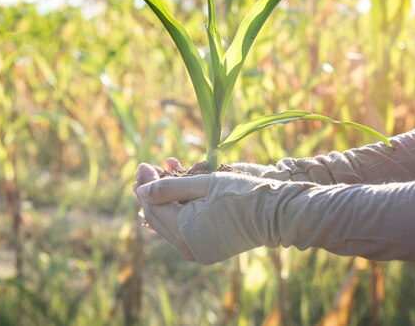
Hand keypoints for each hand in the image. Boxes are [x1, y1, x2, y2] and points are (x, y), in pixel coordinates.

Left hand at [135, 164, 292, 263]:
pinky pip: (183, 230)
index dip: (145, 185)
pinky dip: (178, 210)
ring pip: (169, 224)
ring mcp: (198, 251)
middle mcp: (187, 247)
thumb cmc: (240, 193)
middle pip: (157, 218)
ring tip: (158, 175)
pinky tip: (176, 192)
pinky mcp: (208, 249)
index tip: (142, 164)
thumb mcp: (203, 183)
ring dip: (163, 200)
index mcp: (185, 231)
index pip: (153, 207)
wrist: (274, 214)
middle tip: (144, 171)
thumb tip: (140, 190)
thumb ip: (169, 187)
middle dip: (149, 193)